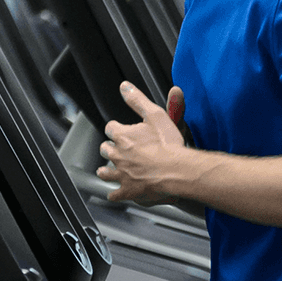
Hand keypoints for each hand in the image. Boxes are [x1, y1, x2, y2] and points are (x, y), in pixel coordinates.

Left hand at [98, 82, 188, 204]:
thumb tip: (124, 86)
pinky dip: (114, 193)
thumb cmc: (168, 144)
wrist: (177, 170)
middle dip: (110, 148)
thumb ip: (137, 100)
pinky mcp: (127, 190)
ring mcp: (121, 174)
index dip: (116, 129)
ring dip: (106, 170)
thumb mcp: (155, 115)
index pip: (110, 128)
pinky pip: (114, 194)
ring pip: (105, 172)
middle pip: (105, 150)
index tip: (120, 130)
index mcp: (122, 136)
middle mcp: (118, 155)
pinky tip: (114, 192)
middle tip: (117, 149)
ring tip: (108, 170)